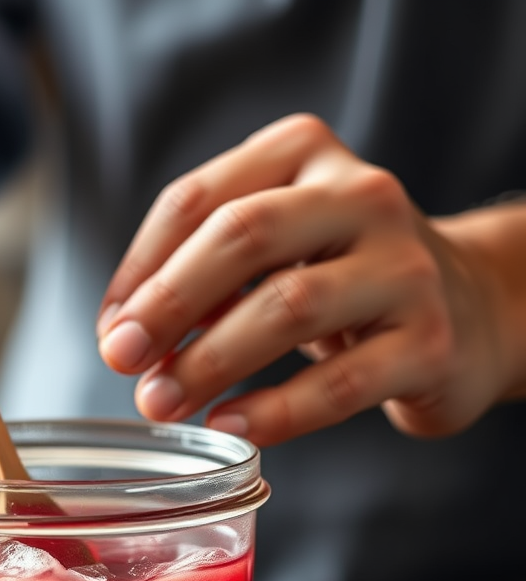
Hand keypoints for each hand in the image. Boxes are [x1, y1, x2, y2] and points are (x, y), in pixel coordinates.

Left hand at [96, 113, 517, 444]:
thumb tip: (123, 335)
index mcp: (303, 156)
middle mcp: (360, 195)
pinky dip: (274, 410)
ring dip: (209, 361)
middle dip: (167, 303)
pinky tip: (231, 425)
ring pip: (289, 306)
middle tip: (121, 360)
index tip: (110, 330)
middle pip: (242, 236)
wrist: (470, 311)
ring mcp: (403, 266)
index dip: (139, 270)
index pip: (197, 200)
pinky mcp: (428, 342)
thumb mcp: (273, 255)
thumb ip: (201, 281)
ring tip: (160, 401)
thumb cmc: (342, 281)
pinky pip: (338, 382)